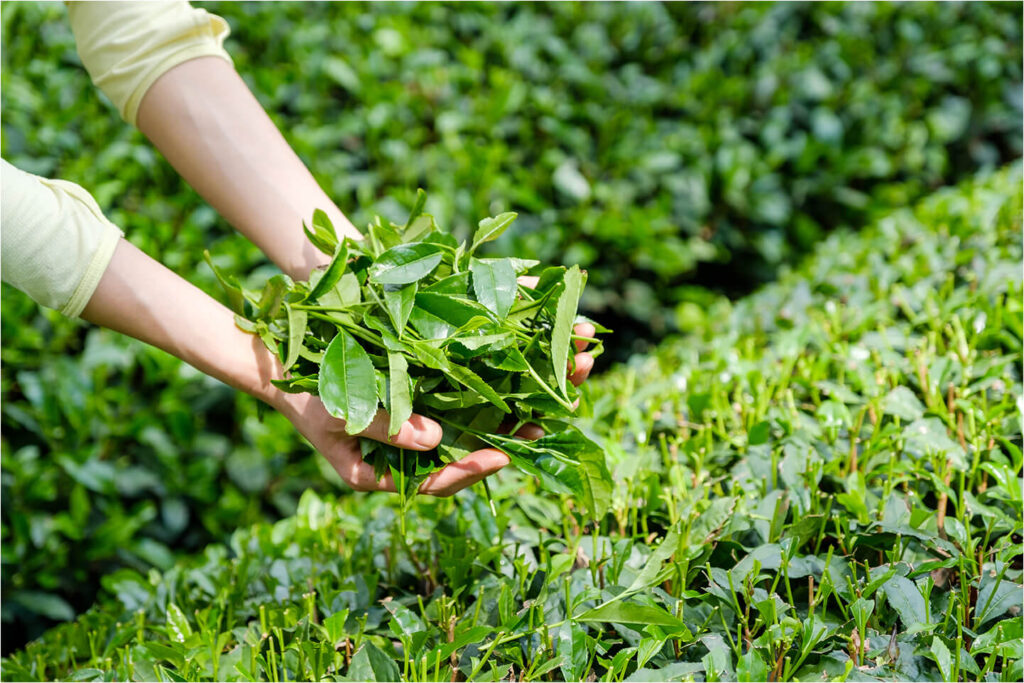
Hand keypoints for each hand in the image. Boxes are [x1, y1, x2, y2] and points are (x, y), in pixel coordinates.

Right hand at [275, 321, 596, 496]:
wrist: (283, 359)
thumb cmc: (303, 392)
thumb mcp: (338, 411)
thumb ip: (385, 426)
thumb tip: (436, 441)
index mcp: (381, 472)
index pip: (434, 481)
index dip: (469, 471)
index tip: (501, 456)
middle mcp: (405, 453)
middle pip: (461, 457)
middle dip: (503, 444)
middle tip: (544, 432)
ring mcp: (414, 425)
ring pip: (467, 429)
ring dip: (506, 416)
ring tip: (546, 404)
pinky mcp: (419, 395)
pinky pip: (459, 399)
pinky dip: (487, 388)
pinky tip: (517, 373)